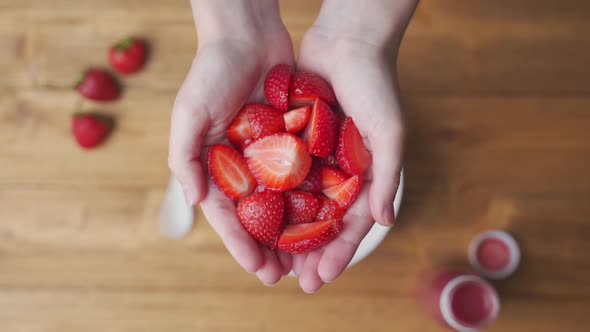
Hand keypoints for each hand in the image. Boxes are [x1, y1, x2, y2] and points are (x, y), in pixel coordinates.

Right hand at [168, 0, 294, 284]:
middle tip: (285, 276)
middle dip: (269, 248)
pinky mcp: (292, 140)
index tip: (257, 269)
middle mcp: (242, 166)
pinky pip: (303, 174)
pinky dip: (311, 196)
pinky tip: (326, 217)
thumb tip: (195, 202)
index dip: (240, 245)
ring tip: (308, 258)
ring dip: (293, 232)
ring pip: (283, 202)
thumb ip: (186, 157)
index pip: (227, 216)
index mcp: (215, 166)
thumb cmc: (212, 71)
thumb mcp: (188, 113)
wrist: (248, 34)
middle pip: (257, 217)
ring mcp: (268, 155)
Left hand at [291, 14, 411, 291]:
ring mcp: (314, 157)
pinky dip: (270, 195)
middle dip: (307, 253)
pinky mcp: (292, 140)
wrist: (347, 40)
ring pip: (297, 203)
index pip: (350, 224)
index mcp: (364, 176)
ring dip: (284, 232)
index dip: (338, 253)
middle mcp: (338, 171)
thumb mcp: (390, 132)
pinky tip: (254, 216)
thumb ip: (387, 176)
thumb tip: (384, 221)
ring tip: (269, 258)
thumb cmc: (377, 85)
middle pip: (320, 221)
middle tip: (291, 280)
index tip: (320, 277)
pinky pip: (279, 173)